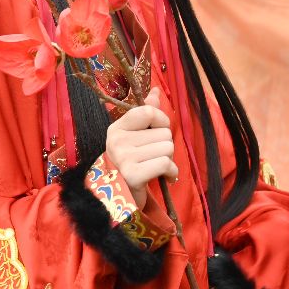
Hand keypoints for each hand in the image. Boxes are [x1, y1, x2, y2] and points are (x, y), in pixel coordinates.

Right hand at [105, 88, 178, 204]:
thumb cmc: (131, 163)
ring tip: (157, 167)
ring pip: (167, 148)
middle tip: (153, 157)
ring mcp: (123, 157)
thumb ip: (145, 113)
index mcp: (117, 128)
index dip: (162, 122)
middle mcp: (117, 140)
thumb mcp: (134, 137)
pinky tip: (164, 177)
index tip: (157, 133)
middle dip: (165, 146)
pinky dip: (171, 173)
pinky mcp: (133, 175)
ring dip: (169, 160)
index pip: (149, 112)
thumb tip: (156, 91)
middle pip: (164, 133)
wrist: (120, 197)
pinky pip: (166, 164)